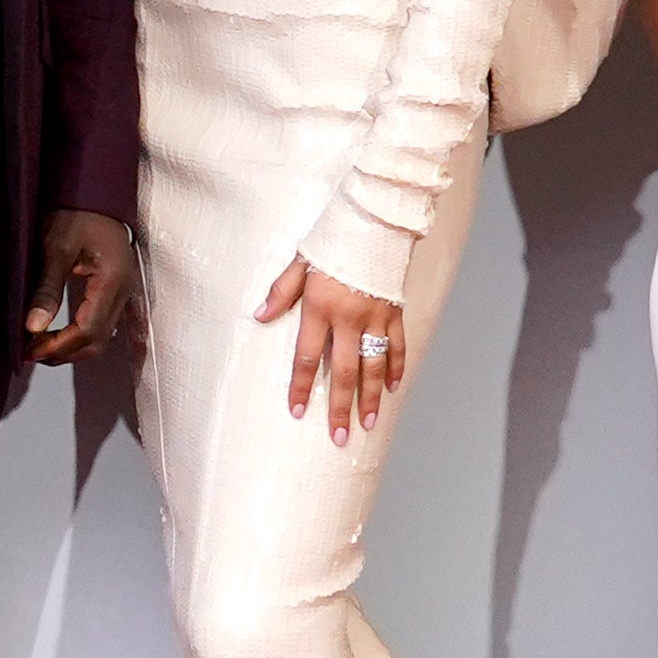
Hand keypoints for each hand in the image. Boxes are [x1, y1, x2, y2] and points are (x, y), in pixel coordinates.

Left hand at [26, 207, 137, 366]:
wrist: (95, 194)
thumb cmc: (76, 213)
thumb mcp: (57, 247)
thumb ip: (47, 288)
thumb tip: (33, 327)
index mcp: (111, 281)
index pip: (88, 330)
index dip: (59, 346)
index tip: (30, 350)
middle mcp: (123, 292)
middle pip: (98, 340)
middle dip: (65, 352)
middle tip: (31, 352)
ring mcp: (123, 292)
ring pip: (102, 336)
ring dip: (72, 347)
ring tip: (39, 345)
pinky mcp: (116, 290)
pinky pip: (104, 324)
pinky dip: (81, 336)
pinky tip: (58, 334)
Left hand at [257, 255, 407, 446]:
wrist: (376, 220)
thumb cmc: (334, 239)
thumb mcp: (299, 261)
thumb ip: (281, 292)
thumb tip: (259, 316)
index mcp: (319, 308)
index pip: (306, 357)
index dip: (300, 386)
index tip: (297, 412)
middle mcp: (348, 319)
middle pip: (342, 372)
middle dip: (339, 408)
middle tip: (339, 437)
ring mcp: (375, 318)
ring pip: (373, 367)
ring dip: (370, 398)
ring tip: (368, 423)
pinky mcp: (395, 312)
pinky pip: (397, 346)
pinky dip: (396, 368)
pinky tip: (393, 388)